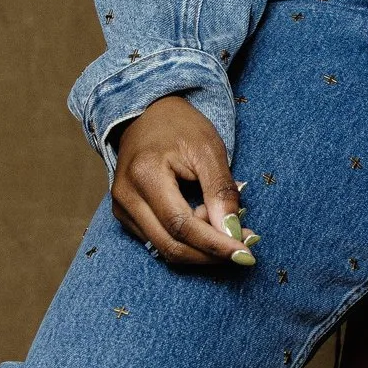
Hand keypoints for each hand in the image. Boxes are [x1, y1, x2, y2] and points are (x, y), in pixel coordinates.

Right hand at [109, 97, 257, 267]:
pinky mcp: (125, 214)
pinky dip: (186, 241)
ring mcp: (121, 207)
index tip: (246, 254)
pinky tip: (206, 224)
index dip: (214, 244)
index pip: (181, 225)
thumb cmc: (181, 126)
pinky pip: (157, 240)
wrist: (148, 113)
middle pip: (170, 245)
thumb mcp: (209, 149)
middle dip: (209, 253)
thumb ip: (221, 190)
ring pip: (163, 248)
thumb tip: (232, 232)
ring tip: (228, 230)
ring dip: (200, 249)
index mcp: (145, 174)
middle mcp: (126, 196)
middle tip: (243, 249)